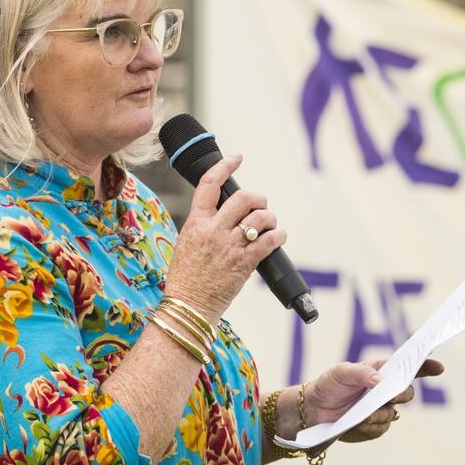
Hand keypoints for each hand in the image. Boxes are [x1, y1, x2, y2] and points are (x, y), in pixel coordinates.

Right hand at [162, 154, 286, 322]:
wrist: (188, 306)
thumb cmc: (186, 278)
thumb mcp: (186, 243)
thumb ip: (203, 225)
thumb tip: (224, 211)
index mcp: (195, 223)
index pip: (209, 185)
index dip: (225, 166)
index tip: (237, 158)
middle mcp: (213, 231)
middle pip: (243, 198)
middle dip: (258, 198)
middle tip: (260, 205)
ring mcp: (229, 247)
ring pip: (260, 218)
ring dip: (269, 218)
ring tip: (269, 225)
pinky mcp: (244, 263)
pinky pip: (269, 241)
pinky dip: (278, 235)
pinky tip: (278, 237)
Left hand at [303, 358, 445, 443]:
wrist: (313, 410)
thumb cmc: (328, 385)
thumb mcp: (341, 373)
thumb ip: (360, 373)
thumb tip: (379, 380)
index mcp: (380, 372)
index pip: (407, 368)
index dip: (425, 367)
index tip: (438, 368)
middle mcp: (384, 390)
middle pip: (406, 393)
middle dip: (399, 395)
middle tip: (388, 396)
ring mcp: (381, 409)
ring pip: (392, 414)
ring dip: (377, 414)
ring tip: (360, 414)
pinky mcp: (374, 427)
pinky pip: (380, 429)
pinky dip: (369, 427)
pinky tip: (356, 423)